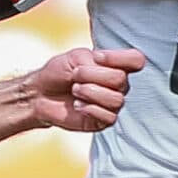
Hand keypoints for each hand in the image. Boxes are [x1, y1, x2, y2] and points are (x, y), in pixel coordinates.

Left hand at [26, 47, 145, 131]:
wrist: (40, 93)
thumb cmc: (58, 73)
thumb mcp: (77, 57)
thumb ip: (97, 61)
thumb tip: (111, 73)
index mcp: (115, 66)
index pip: (136, 60)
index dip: (119, 58)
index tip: (96, 57)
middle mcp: (118, 85)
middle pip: (121, 79)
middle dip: (92, 75)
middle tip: (75, 76)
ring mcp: (112, 104)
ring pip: (116, 99)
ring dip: (90, 92)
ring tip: (75, 91)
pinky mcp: (104, 120)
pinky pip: (109, 116)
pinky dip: (89, 108)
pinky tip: (77, 105)